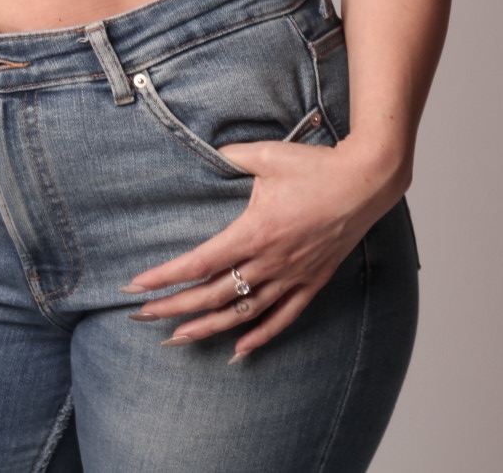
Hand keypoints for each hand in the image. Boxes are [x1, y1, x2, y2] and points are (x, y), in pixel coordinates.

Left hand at [122, 137, 402, 360]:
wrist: (365, 182)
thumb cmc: (317, 166)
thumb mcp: (267, 155)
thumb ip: (233, 155)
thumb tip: (210, 151)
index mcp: (255, 231)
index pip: (200, 262)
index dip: (166, 277)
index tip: (138, 286)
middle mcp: (271, 260)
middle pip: (213, 294)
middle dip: (174, 307)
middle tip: (142, 316)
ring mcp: (293, 275)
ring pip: (244, 313)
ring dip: (208, 328)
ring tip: (178, 339)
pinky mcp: (312, 281)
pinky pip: (283, 318)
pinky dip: (259, 336)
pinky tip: (239, 351)